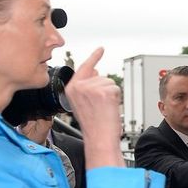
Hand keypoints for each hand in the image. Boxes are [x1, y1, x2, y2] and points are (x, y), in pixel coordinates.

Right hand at [65, 47, 123, 167]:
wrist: (99, 138)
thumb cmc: (94, 126)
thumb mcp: (84, 103)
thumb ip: (87, 86)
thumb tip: (97, 71)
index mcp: (71, 89)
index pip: (84, 67)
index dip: (94, 57)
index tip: (101, 49)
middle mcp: (79, 86)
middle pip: (101, 76)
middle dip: (105, 90)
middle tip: (100, 107)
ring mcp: (91, 88)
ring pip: (110, 82)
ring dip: (111, 95)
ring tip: (103, 109)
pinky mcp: (103, 91)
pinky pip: (116, 88)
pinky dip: (116, 98)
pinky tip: (109, 108)